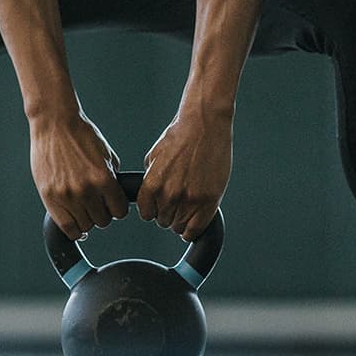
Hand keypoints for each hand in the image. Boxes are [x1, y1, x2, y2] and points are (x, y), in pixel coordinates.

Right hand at [31, 107, 128, 239]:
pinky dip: (73, 229)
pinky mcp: (49, 196)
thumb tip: (116, 197)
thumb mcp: (105, 155)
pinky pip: (66, 227)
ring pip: (85, 226)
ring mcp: (66, 195)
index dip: (117, 208)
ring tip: (82, 208)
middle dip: (101, 213)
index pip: (119, 211)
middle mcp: (86, 190)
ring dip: (86, 219)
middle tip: (95, 203)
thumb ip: (111, 178)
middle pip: (102, 221)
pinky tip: (74, 221)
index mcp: (103, 179)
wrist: (54, 124)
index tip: (112, 205)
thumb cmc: (80, 135)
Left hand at [137, 112, 231, 241]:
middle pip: (163, 221)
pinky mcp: (209, 201)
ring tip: (186, 208)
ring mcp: (191, 200)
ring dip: (181, 220)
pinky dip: (192, 230)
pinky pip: (196, 229)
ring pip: (179, 227)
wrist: (204, 125)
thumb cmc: (180, 136)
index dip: (152, 210)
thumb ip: (151, 179)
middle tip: (175, 203)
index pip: (146, 214)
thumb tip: (149, 195)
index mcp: (152, 184)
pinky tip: (192, 223)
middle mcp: (170, 195)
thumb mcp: (154, 157)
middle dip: (167, 214)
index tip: (158, 208)